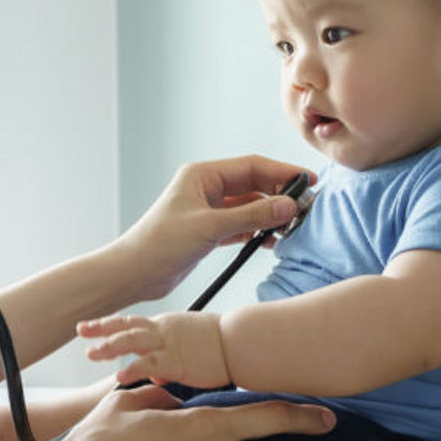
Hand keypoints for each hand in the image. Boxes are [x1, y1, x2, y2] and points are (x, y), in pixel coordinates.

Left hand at [79, 312, 230, 388]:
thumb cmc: (222, 346)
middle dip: (101, 329)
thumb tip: (155, 376)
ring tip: (92, 353)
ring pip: (133, 341)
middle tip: (80, 330)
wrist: (242, 343)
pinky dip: (133, 369)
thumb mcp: (191, 346)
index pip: (131, 323)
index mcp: (165, 325)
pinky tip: (119, 377)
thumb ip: (169, 358)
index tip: (89, 327)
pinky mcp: (178, 361)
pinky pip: (151, 364)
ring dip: (111, 347)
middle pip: (125, 326)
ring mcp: (169, 345)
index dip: (109, 324)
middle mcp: (163, 331)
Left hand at [112, 155, 314, 301]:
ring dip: (270, 214)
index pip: (251, 166)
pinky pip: (241, 226)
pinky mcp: (208, 232)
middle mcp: (205, 189)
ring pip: (248, 206)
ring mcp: (207, 210)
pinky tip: (273, 240)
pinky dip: (257, 231)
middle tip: (305, 206)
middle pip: (253, 184)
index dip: (281, 172)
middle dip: (279, 194)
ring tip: (293, 225)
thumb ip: (251, 215)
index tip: (307, 181)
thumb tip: (287, 206)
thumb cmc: (159, 244)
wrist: (133, 273)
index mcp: (201, 175)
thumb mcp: (209, 227)